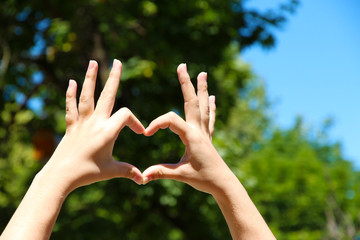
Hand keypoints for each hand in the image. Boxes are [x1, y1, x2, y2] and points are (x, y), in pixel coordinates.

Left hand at [40, 59, 144, 193]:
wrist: (60, 176)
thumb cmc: (87, 173)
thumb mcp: (112, 171)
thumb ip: (129, 171)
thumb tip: (144, 179)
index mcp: (108, 131)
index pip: (126, 115)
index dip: (136, 122)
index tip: (140, 133)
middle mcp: (95, 122)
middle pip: (107, 95)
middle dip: (113, 77)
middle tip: (117, 61)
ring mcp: (82, 122)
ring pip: (87, 96)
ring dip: (90, 78)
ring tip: (92, 62)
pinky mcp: (71, 126)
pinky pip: (71, 107)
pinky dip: (70, 94)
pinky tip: (70, 82)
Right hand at [143, 64, 234, 194]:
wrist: (223, 183)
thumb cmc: (203, 179)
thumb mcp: (180, 175)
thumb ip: (161, 172)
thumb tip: (142, 176)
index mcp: (192, 136)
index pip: (171, 120)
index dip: (157, 123)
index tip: (147, 133)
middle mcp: (199, 130)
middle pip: (192, 102)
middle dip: (186, 83)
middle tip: (183, 66)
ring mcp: (205, 132)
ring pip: (203, 106)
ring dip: (202, 89)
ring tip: (203, 73)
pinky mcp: (208, 137)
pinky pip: (209, 117)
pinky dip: (210, 106)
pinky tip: (212, 98)